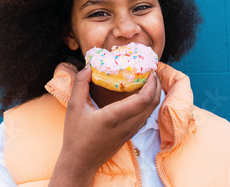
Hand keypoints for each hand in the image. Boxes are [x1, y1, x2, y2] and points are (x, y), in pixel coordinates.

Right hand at [49, 66, 161, 185]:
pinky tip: (142, 96)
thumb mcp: (74, 107)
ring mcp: (130, 131)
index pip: (143, 100)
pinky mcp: (130, 135)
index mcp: (114, 117)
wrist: (80, 162)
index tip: (150, 71)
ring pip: (151, 111)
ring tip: (149, 81)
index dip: (151, 84)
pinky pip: (145, 117)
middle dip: (156, 86)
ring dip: (154, 95)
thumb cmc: (76, 135)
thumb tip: (88, 67)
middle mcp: (126, 125)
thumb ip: (80, 84)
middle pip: (152, 104)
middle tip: (152, 72)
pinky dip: (149, 104)